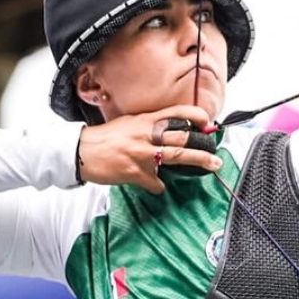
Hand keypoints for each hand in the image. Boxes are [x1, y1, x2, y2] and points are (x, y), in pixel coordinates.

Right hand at [76, 105, 220, 193]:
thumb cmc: (106, 137)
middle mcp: (147, 135)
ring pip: (177, 158)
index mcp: (146, 120)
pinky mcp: (136, 173)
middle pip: (183, 138)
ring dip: (199, 162)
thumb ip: (150, 126)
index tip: (208, 122)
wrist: (82, 151)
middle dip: (204, 146)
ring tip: (213, 165)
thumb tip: (172, 131)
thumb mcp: (130, 123)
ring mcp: (142, 154)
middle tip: (217, 153)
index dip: (196, 115)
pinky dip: (158, 186)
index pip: (176, 112)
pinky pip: (156, 182)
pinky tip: (156, 186)